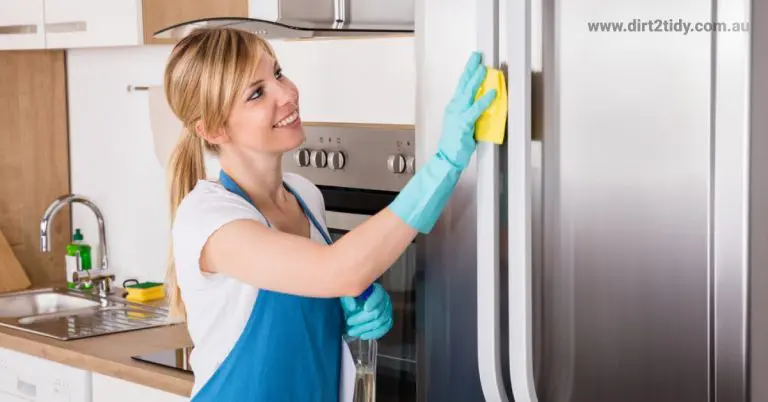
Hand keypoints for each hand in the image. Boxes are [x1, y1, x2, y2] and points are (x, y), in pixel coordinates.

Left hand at [340, 284, 392, 339]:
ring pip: (379, 323)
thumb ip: (349, 299)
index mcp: (378, 290)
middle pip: (377, 312)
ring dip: (365, 328)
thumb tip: (352, 307)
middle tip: (349, 323)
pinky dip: (373, 334)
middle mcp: (385, 300)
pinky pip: (383, 329)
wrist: (358, 305)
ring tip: (353, 331)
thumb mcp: (349, 295)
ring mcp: (387, 312)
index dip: (373, 302)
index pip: (378, 295)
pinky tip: (363, 335)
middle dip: (361, 319)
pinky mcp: (387, 321)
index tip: (365, 308)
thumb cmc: (354, 299)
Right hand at [438, 51, 496, 169]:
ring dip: (476, 79)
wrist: (447, 158)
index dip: (468, 72)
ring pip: (468, 93)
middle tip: (477, 56)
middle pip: (463, 84)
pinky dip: (484, 100)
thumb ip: (471, 112)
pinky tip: (492, 93)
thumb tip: (483, 103)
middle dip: (470, 68)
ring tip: (484, 68)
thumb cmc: (455, 144)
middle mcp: (454, 108)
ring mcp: (457, 115)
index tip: (474, 61)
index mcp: (453, 107)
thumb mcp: (463, 124)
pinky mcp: (463, 124)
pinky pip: (475, 109)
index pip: (461, 86)